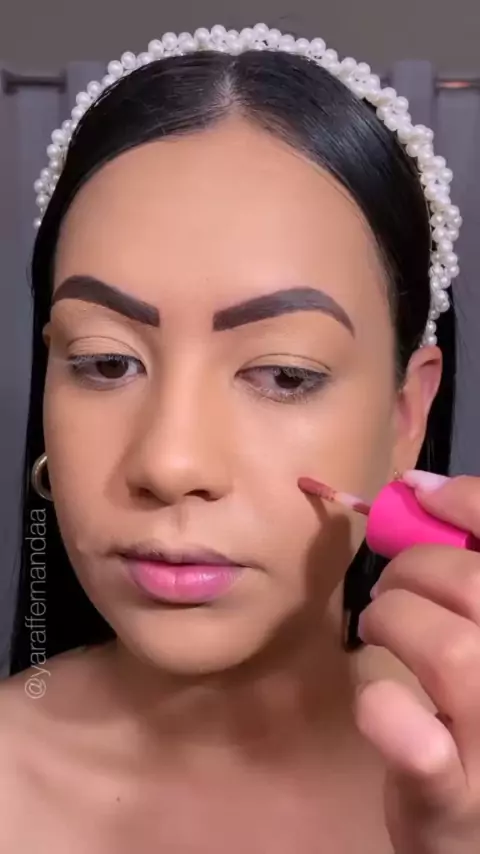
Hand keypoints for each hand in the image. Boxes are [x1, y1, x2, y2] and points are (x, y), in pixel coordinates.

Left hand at [356, 472, 479, 853]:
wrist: (478, 829)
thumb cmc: (479, 714)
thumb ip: (468, 571)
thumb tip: (420, 488)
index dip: (471, 503)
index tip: (421, 493)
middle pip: (474, 589)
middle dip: (411, 570)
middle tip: (389, 589)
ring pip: (451, 652)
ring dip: (394, 623)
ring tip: (379, 630)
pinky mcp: (456, 800)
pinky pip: (418, 743)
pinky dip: (384, 710)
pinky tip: (379, 704)